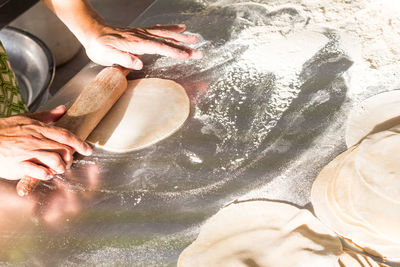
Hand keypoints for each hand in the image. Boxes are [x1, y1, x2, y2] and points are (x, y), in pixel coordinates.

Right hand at [0, 105, 91, 180]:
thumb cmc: (5, 130)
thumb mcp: (27, 118)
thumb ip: (47, 116)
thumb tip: (63, 109)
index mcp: (39, 128)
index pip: (65, 135)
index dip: (79, 143)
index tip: (88, 150)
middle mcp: (35, 140)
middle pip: (63, 149)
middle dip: (70, 158)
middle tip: (68, 162)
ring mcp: (27, 152)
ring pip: (54, 159)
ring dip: (60, 167)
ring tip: (58, 169)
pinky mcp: (18, 165)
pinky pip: (37, 171)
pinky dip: (46, 174)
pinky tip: (47, 174)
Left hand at [82, 24, 203, 68]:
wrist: (92, 32)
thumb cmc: (99, 46)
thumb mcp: (106, 55)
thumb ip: (122, 58)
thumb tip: (138, 63)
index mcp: (135, 43)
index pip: (158, 48)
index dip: (172, 52)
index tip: (186, 56)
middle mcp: (141, 36)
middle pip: (166, 40)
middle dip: (183, 46)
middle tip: (198, 51)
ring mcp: (142, 33)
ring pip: (165, 34)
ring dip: (181, 37)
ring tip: (195, 39)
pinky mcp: (142, 32)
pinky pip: (159, 29)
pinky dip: (171, 28)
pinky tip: (180, 28)